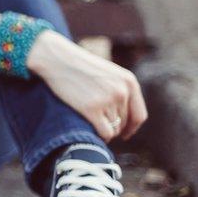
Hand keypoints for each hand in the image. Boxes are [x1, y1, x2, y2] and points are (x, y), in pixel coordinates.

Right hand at [28, 31, 147, 141]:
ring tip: (93, 125)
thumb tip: (124, 117)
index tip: (125, 134)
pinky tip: (93, 133)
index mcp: (129, 82)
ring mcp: (107, 101)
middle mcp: (122, 92)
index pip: (139, 115)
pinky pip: (105, 133)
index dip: (132, 128)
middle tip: (100, 126)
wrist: (58, 59)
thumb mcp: (108, 74)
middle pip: (125, 123)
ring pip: (114, 129)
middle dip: (114, 127)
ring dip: (105, 131)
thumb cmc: (80, 67)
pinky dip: (101, 137)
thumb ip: (120, 90)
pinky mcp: (91, 109)